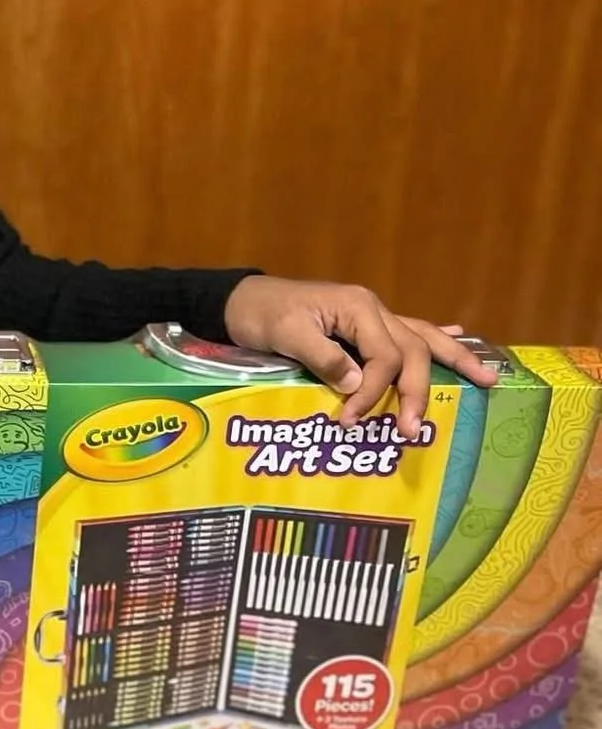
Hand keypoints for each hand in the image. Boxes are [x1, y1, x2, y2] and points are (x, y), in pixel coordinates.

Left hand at [222, 275, 499, 439]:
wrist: (241, 299)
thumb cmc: (260, 314)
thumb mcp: (286, 334)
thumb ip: (323, 357)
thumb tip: (356, 384)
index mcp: (356, 307)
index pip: (384, 356)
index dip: (373, 391)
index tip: (350, 419)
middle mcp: (372, 309)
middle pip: (412, 350)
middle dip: (416, 390)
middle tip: (411, 429)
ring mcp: (371, 315)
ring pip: (421, 338)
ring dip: (454, 359)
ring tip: (487, 379)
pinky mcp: (363, 326)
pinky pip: (407, 332)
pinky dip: (435, 338)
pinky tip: (458, 340)